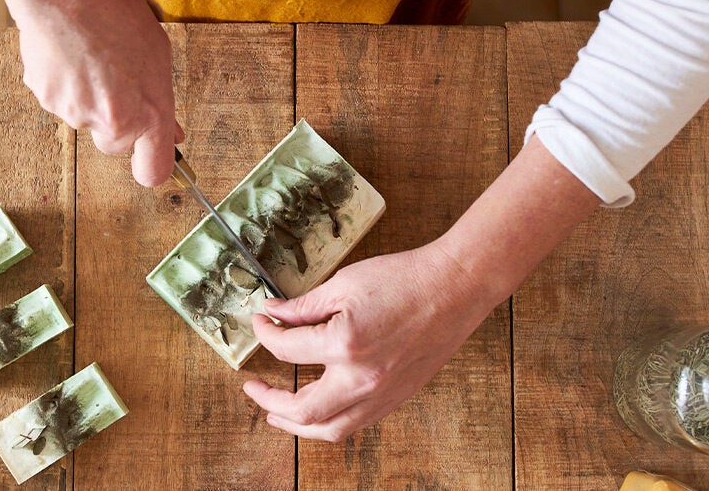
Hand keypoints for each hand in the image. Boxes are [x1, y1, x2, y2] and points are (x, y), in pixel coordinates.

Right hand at [0, 0, 183, 186]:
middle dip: (116, 120)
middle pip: (114, 143)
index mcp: (147, 111)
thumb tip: (171, 133)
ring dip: (89, 95)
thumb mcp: (157, 53)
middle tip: (115, 80)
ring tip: (90, 53)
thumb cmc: (114, 10)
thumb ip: (161, 101)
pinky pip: (60, 100)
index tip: (149, 157)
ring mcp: (75, 112)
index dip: (150, 166)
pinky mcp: (46, 99)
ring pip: (86, 117)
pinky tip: (68, 51)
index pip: (152, 171)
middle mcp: (111, 120)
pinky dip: (64, 82)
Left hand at [242, 241, 504, 441]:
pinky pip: (355, 423)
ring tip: (277, 414)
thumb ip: (304, 306)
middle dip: (269, 401)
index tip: (261, 322)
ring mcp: (381, 394)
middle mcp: (361, 379)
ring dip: (297, 426)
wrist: (455, 287)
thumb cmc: (404, 278)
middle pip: (302, 410)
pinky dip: (330, 422)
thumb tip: (274, 315)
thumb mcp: (344, 284)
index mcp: (344, 345)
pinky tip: (320, 409)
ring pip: (330, 429)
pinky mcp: (397, 397)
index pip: (286, 350)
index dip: (265, 335)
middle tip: (253, 388)